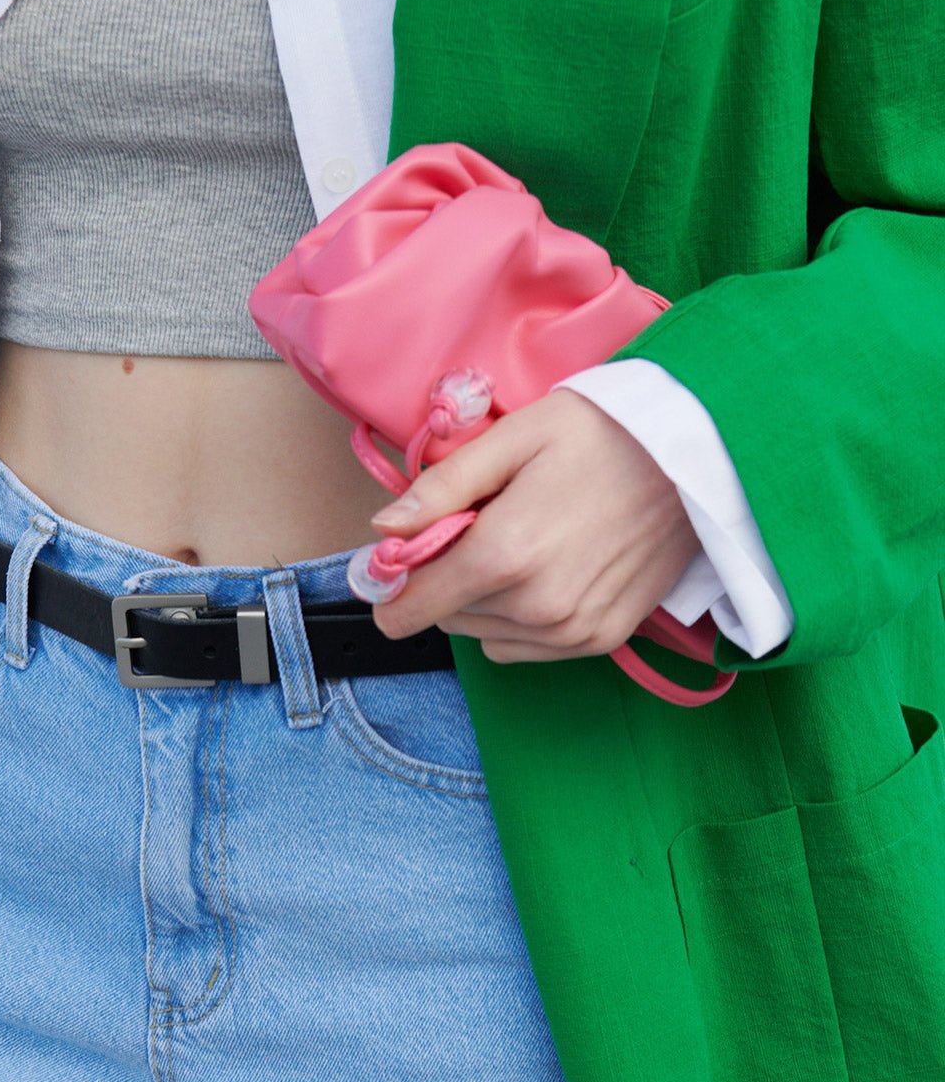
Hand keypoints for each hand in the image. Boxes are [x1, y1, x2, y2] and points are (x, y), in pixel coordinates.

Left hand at [368, 388, 701, 662]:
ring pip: (484, 634)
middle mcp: (536, 606)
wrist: (698, 457)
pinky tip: (548, 569)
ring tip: (524, 541)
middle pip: (446, 616)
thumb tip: (382, 530)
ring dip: (484, 599)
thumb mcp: (513, 438)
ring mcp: (572, 631)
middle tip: (482, 524)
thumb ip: (440, 489)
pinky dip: (520, 618)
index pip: (410, 607)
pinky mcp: (601, 639)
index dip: (391, 584)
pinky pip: (526, 648)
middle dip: (446, 578)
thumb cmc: (603, 434)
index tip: (397, 559)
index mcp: (503, 554)